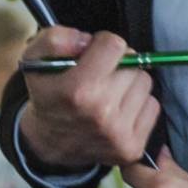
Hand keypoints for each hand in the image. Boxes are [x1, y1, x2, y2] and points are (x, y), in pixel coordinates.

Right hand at [18, 28, 160, 174]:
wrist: (48, 143)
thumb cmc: (47, 94)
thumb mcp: (35, 60)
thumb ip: (55, 40)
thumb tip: (87, 40)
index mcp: (78, 89)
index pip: (115, 45)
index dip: (102, 45)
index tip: (92, 55)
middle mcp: (101, 112)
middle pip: (133, 63)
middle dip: (117, 65)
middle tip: (99, 76)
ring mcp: (119, 133)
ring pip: (145, 83)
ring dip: (129, 83)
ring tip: (108, 93)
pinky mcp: (133, 147)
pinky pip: (153, 106)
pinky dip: (138, 104)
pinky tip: (118, 110)